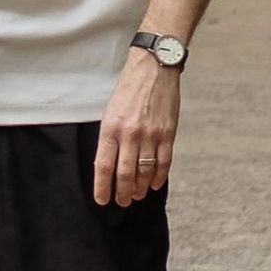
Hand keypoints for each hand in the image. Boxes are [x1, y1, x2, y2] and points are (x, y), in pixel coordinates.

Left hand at [93, 46, 180, 208]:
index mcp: (111, 127)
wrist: (154, 68)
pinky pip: (163, 163)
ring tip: (136, 195)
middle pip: (124, 174)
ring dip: (139, 188)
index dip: (102, 187)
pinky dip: (158, 177)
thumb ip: (109, 137)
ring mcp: (151, 135)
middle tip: (122, 202)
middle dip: (122, 193)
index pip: (103, 166)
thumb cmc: (128, 90)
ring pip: (144, 172)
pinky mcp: (168, 133)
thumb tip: (108, 165)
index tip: (102, 200)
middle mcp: (130, 134)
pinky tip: (153, 184)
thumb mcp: (110, 111)